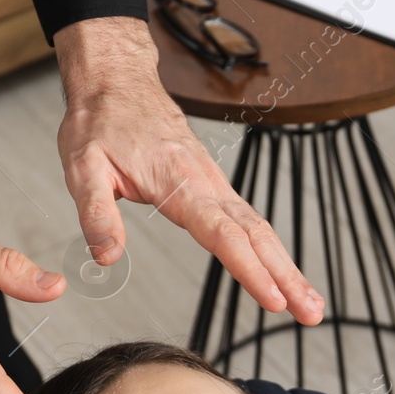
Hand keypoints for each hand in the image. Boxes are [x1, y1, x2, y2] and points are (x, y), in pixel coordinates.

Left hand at [52, 16, 324, 323]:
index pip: (223, 233)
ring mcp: (215, 184)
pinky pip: (250, 221)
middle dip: (287, 277)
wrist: (117, 81)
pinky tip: (282, 273)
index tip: (274, 300)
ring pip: (260, 229)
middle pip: (256, 235)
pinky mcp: (214, 186)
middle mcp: (207, 183)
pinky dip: (271, 250)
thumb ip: (96, 213)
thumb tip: (107, 258)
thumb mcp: (82, 167)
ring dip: (287, 267)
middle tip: (311, 313)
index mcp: (178, 182)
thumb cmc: (101, 121)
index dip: (250, 270)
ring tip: (310, 305)